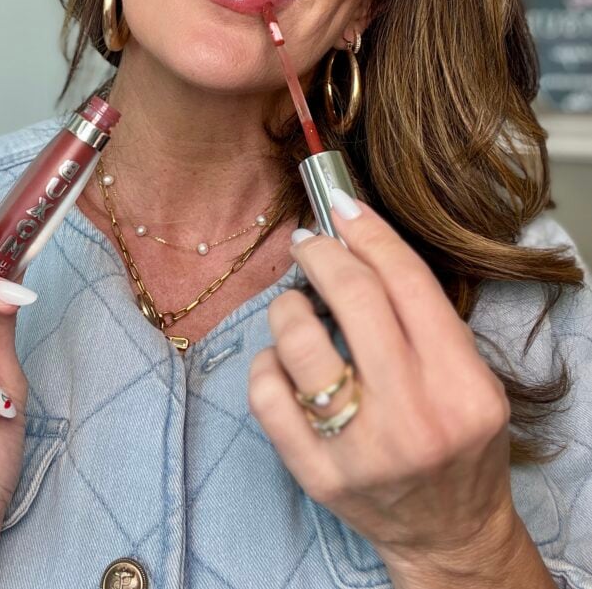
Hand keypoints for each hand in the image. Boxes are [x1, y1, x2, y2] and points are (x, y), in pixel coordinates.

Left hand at [248, 191, 515, 571]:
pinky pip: (267, 395)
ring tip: (294, 306)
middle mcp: (414, 415)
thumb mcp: (470, 376)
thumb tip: (356, 240)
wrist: (449, 532)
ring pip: (299, 342)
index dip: (369, 232)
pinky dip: (267, 363)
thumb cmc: (458, 440)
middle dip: (321, 253)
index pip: (407, 281)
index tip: (342, 205)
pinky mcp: (316, 473)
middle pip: (354, 298)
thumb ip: (424, 317)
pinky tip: (282, 362)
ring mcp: (361, 449)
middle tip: (309, 242)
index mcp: (461, 385)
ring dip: (288, 307)